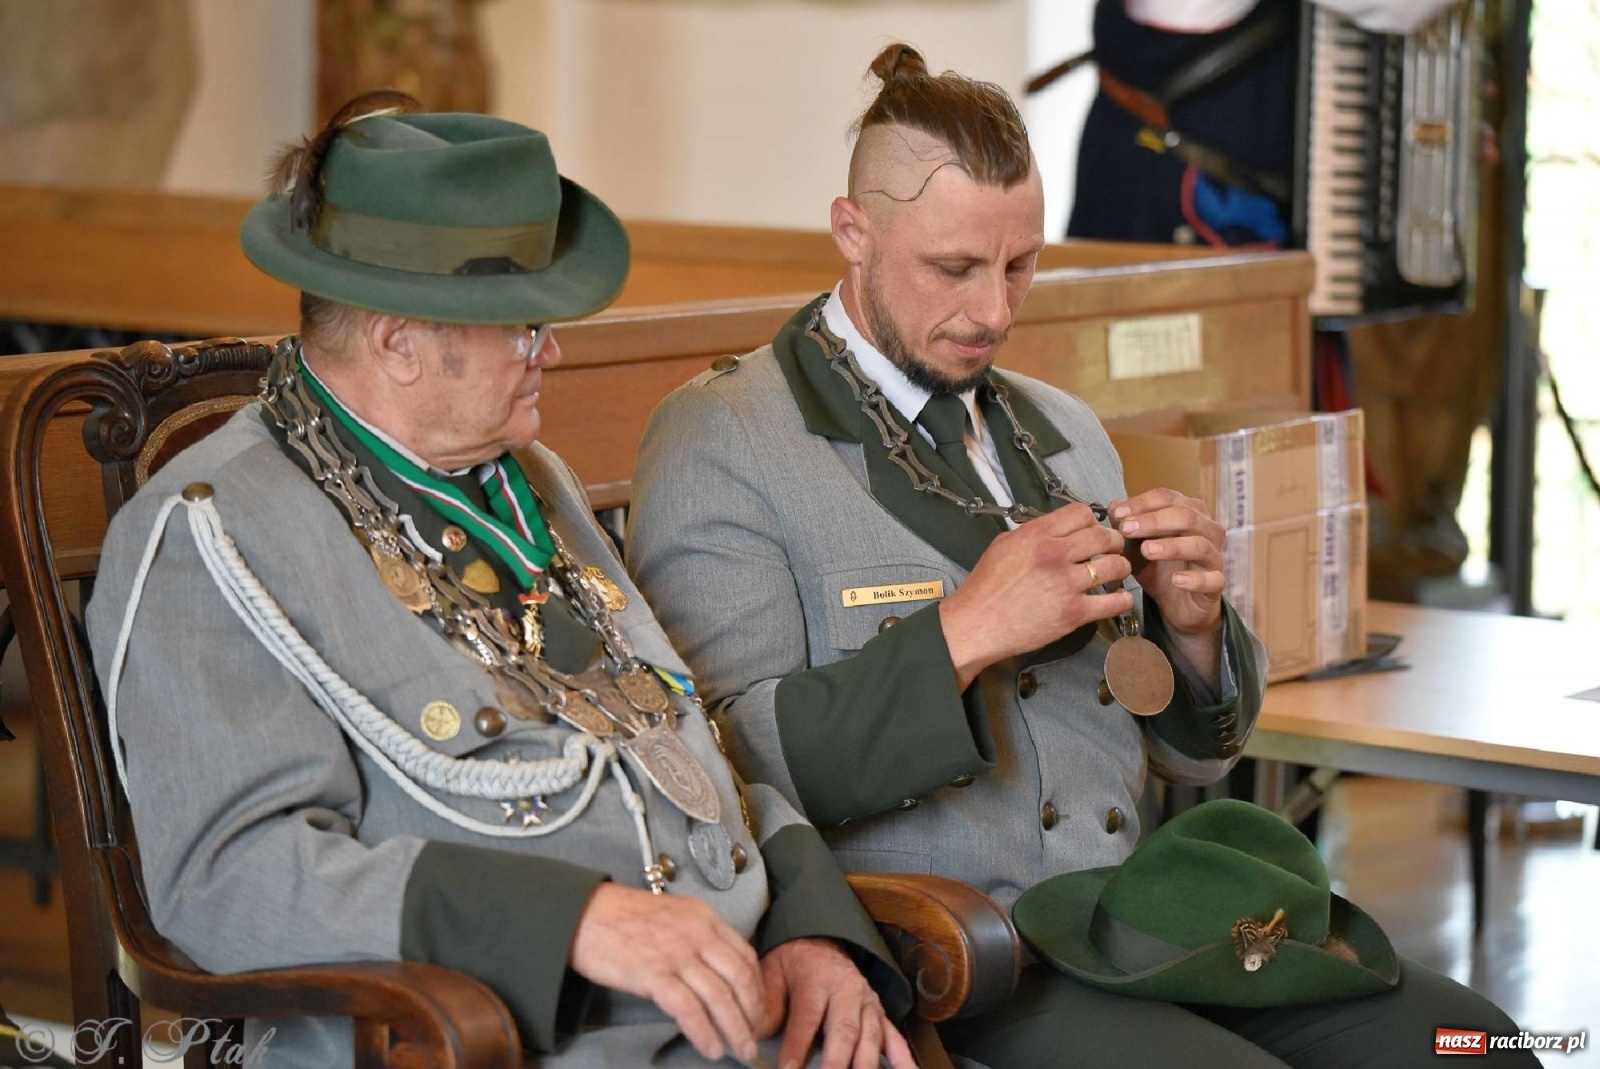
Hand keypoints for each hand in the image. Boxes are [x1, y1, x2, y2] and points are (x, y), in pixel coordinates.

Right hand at [570, 883, 764, 1062]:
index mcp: (704, 918)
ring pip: (719, 996)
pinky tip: (711, 1048)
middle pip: (740, 978)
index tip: (758, 1010)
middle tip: (756, 1038)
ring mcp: (676, 953)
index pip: (745, 955)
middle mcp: (697, 934)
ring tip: (741, 1050)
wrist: (585, 913)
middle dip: (753, 1013)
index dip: (758, 988)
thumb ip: (698, 938)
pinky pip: (688, 1009)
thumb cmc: (625, 917)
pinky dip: (704, 1032)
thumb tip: (717, 974)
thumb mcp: (674, 916)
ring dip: (735, 1029)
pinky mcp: (653, 974)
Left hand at [758, 939, 914, 1068]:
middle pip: (844, 1030)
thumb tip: (756, 1035)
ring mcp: (867, 1003)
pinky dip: (903, 1059)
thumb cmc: (791, 964)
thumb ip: (766, 1005)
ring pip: (870, 1038)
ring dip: (866, 1065)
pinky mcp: (879, 1014)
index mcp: (816, 979)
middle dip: (837, 1062)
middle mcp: (846, 991)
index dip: (797, 1046)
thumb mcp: (770, 973)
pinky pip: (894, 1038)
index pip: (807, 1016)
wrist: (819, 941)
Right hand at [940, 503, 1134, 687]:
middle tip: (1112, 549)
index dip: (1091, 521)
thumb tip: (1057, 531)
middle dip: (1113, 541)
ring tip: (1116, 573)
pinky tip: (1119, 598)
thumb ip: (1033, 534)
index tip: (1090, 532)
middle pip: (1104, 536)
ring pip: (1115, 566)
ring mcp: (1067, 584)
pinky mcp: (1074, 613)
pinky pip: (1114, 602)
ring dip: (1121, 567)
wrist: (976, 625)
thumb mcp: (1003, 545)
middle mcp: (1055, 554)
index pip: (1081, 513)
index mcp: (1036, 535)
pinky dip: (1122, 599)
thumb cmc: (985, 586)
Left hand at [1110, 489, 1225, 683]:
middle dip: (1154, 521)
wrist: (1177, 603)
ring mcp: (1214, 556)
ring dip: (1171, 546)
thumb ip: (1126, 526)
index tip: (1118, 514)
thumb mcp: (1136, 546)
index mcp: (1189, 512)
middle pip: (1186, 516)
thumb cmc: (1158, 567)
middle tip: (1127, 529)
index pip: (1168, 498)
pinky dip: (1194, 579)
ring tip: (1147, 550)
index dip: (1142, 503)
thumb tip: (1114, 508)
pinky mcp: (1217, 583)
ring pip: (1199, 544)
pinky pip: (1211, 579)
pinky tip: (1176, 580)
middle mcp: (1207, 529)